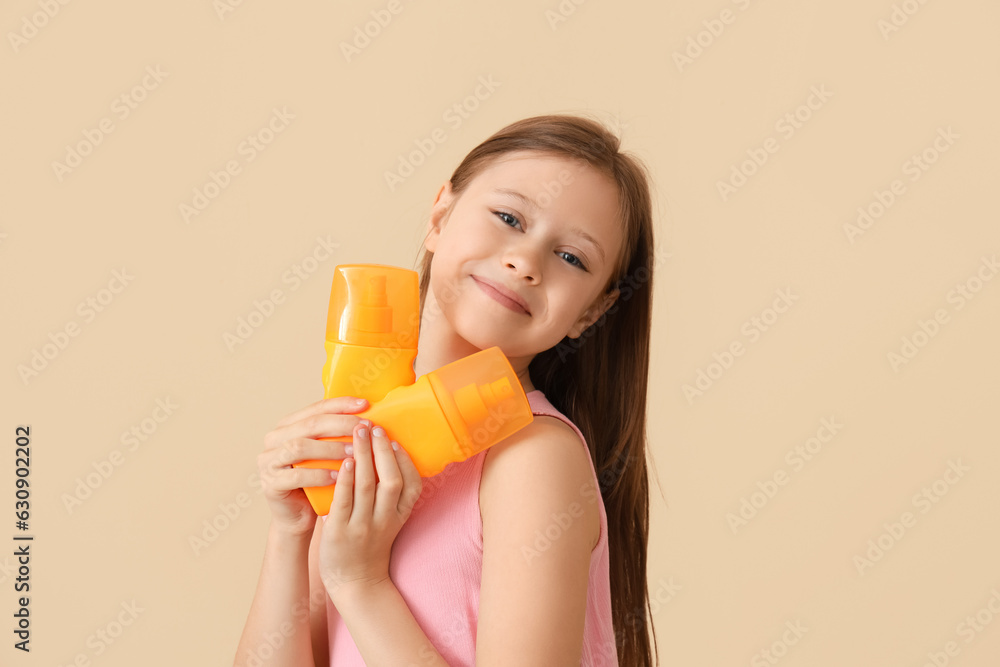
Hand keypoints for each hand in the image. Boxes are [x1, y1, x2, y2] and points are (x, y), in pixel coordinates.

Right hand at [257, 396, 367, 535]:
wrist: (299, 516)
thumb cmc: (318, 481)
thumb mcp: (329, 454)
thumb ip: (339, 435)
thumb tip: (371, 416)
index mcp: (288, 425)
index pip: (317, 408)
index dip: (341, 405)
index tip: (365, 405)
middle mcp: (275, 439)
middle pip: (310, 425)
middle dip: (340, 424)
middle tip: (364, 429)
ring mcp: (269, 461)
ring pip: (300, 447)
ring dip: (330, 448)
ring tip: (354, 452)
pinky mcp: (270, 483)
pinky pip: (296, 475)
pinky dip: (318, 474)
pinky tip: (338, 475)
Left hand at [319, 420, 421, 602]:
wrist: (355, 584)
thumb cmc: (369, 546)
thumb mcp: (388, 522)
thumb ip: (387, 495)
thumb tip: (380, 455)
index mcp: (399, 516)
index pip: (412, 486)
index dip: (405, 461)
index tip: (394, 440)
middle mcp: (384, 520)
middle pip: (391, 481)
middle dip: (383, 451)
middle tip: (374, 428)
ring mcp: (363, 527)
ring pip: (367, 487)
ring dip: (363, 456)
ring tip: (357, 433)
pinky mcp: (340, 533)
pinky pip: (344, 502)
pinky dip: (345, 480)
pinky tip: (343, 462)